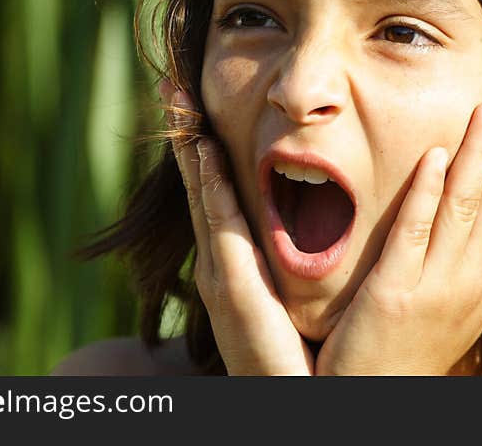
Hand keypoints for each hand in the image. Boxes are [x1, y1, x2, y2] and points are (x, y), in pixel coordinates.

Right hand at [160, 80, 313, 374]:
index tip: (195, 103)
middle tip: (172, 83)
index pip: (214, 189)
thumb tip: (309, 216)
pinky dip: (207, 185)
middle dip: (183, 133)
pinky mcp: (228, 286)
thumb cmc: (294, 349)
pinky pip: (218, 223)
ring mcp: (217, 270)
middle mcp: (217, 259)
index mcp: (234, 257)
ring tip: (177, 98)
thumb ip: (283, 256)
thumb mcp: (284, 293)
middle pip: (197, 184)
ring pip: (199, 194)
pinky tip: (202, 150)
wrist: (291, 399)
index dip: (200, 147)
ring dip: (187, 146)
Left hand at [315, 83, 481, 374]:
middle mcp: (473, 279)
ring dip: (479, 152)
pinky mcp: (395, 293)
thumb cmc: (411, 341)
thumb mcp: (451, 296)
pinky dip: (428, 193)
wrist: (378, 397)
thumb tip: (466, 196)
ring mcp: (438, 286)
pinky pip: (414, 233)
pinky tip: (436, 157)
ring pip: (466, 206)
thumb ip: (461, 250)